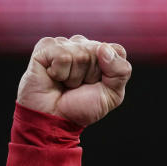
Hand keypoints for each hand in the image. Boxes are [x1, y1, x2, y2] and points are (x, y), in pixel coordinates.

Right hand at [16, 35, 131, 127]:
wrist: (56, 119)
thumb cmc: (83, 107)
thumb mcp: (112, 94)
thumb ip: (121, 71)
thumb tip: (104, 48)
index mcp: (101, 53)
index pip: (116, 50)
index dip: (110, 72)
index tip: (98, 85)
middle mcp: (83, 45)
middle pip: (98, 51)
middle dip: (91, 75)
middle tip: (79, 86)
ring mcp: (64, 43)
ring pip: (80, 54)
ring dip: (74, 77)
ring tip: (66, 84)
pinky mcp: (46, 46)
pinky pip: (62, 56)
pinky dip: (60, 73)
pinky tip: (54, 77)